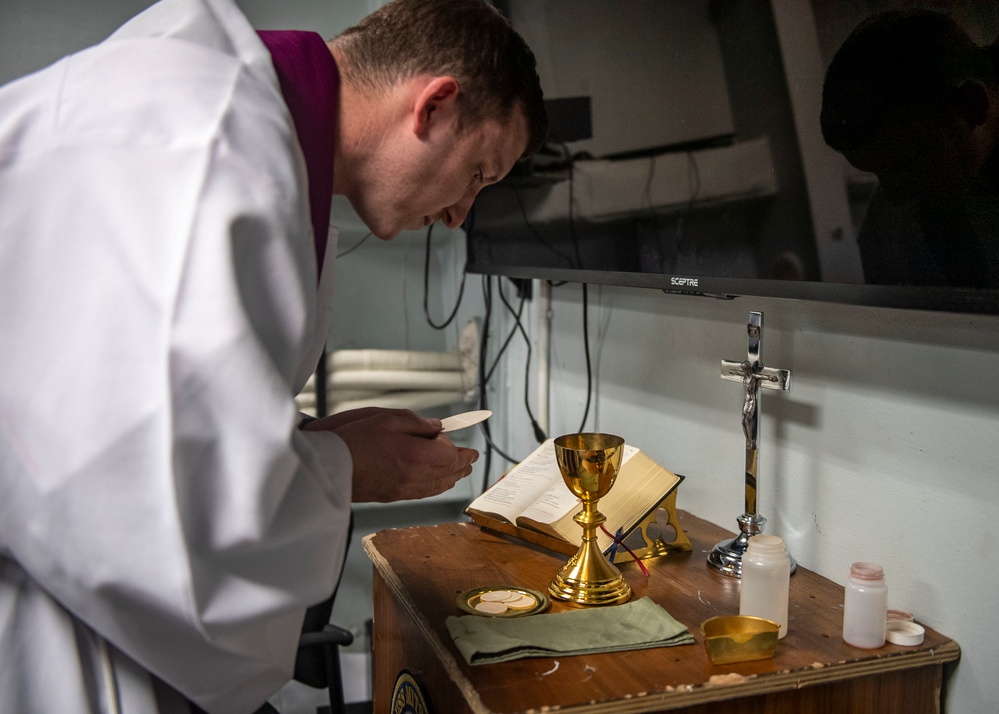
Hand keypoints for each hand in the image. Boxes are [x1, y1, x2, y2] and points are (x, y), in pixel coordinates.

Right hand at [303, 408, 477, 501]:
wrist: (326, 465)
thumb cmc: (352, 438)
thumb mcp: (386, 418)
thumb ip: (417, 423)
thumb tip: (436, 427)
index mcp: (416, 455)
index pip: (450, 454)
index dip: (457, 446)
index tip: (459, 440)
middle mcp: (414, 477)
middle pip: (449, 473)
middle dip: (462, 464)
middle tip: (472, 458)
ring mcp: (404, 490)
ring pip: (438, 486)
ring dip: (452, 477)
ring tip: (461, 470)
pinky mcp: (393, 496)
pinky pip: (424, 493)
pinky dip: (437, 486)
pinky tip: (439, 482)